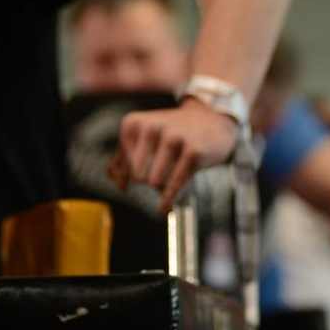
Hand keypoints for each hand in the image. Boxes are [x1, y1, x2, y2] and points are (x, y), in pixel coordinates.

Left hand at [107, 97, 238, 213]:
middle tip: (161, 172)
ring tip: (170, 178)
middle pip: (138, 176)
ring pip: (154, 182)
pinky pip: (174, 185)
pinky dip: (168, 200)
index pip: (124, 167)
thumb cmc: (175, 132)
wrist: (213, 120)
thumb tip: (115, 181)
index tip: (135, 179)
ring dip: (162, 186)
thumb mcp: (146, 137)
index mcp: (134, 124)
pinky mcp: (193, 152)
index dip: (130, 176)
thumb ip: (125, 156)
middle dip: (149, 179)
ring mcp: (173, 138)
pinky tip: (163, 208)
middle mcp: (152, 127)